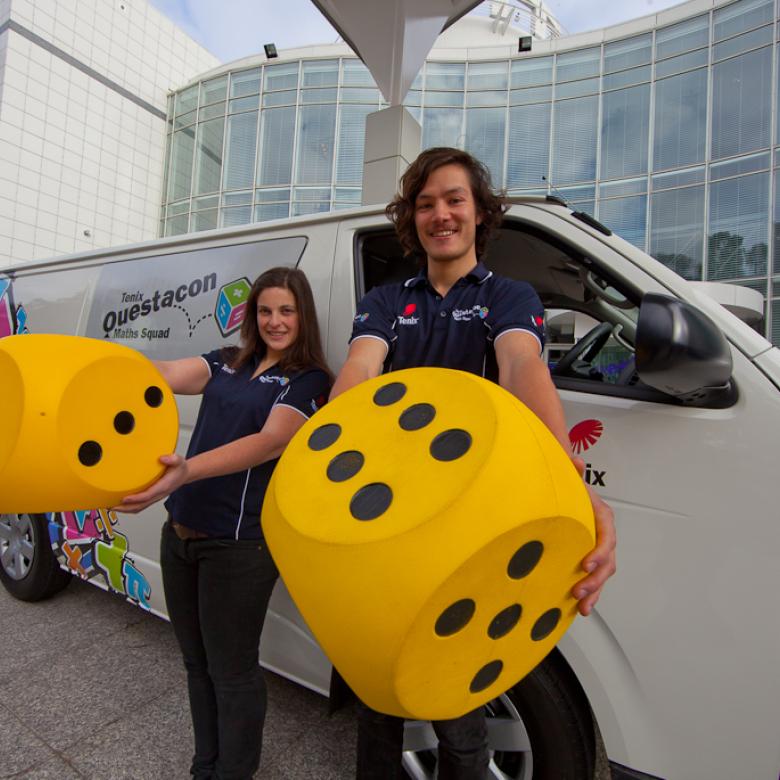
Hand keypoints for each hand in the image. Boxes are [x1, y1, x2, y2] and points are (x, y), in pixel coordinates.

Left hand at [112, 454, 188, 513]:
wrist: (184, 475)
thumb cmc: (180, 469)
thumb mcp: (179, 461)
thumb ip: (172, 459)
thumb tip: (162, 458)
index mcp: (164, 487)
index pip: (148, 495)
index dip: (136, 498)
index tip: (125, 498)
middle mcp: (158, 494)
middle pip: (141, 506)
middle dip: (126, 508)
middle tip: (111, 506)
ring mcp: (154, 497)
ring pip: (139, 507)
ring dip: (125, 509)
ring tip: (111, 507)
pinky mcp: (151, 497)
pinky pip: (139, 505)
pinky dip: (129, 506)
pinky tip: (120, 503)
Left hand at [571, 456, 616, 615]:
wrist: (569, 495)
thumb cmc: (572, 490)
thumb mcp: (573, 481)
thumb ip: (574, 472)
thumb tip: (575, 461)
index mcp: (603, 518)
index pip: (607, 538)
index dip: (599, 553)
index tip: (585, 564)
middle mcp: (604, 536)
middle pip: (607, 562)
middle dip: (595, 579)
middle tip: (579, 591)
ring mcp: (598, 550)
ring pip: (602, 575)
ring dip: (594, 592)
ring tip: (582, 606)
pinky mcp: (589, 561)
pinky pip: (593, 579)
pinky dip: (589, 595)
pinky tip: (577, 609)